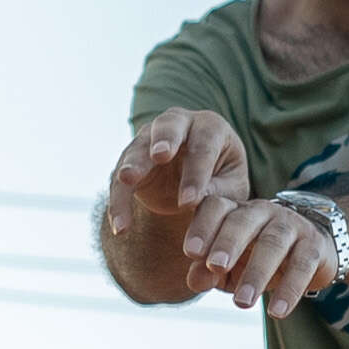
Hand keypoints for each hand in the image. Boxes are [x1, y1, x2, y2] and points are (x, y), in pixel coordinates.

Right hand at [106, 106, 247, 241]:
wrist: (197, 185)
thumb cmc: (222, 181)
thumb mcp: (229, 188)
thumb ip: (218, 191)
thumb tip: (196, 199)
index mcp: (211, 127)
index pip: (203, 146)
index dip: (196, 173)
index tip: (189, 201)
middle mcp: (179, 123)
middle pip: (168, 126)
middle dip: (164, 140)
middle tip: (159, 156)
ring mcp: (150, 138)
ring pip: (137, 148)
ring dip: (132, 165)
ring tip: (127, 180)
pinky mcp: (131, 160)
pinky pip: (120, 180)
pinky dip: (118, 202)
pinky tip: (120, 225)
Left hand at [186, 195, 340, 317]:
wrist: (310, 250)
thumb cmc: (255, 256)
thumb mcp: (228, 265)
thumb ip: (207, 270)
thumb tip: (194, 281)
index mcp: (234, 211)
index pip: (215, 208)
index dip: (202, 227)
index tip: (190, 252)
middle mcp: (261, 212)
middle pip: (243, 221)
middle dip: (228, 243)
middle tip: (216, 266)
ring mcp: (290, 225)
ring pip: (273, 243)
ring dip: (256, 273)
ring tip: (242, 302)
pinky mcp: (314, 245)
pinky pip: (302, 265)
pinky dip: (289, 290)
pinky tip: (277, 312)